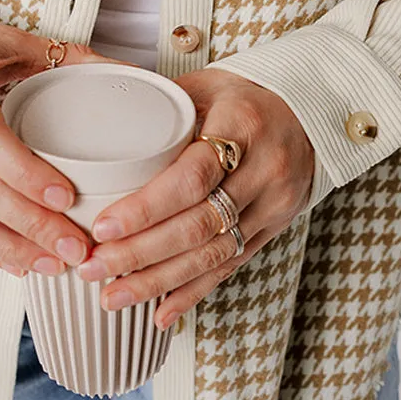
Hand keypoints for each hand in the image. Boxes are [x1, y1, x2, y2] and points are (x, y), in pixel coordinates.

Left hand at [74, 66, 314, 329]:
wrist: (308, 110)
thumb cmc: (244, 95)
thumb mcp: (205, 86)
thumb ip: (160, 112)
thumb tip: (96, 130)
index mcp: (243, 127)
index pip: (192, 177)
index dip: (146, 208)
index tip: (102, 228)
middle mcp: (264, 170)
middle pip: (198, 225)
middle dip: (140, 254)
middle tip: (92, 268)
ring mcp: (273, 205)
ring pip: (212, 255)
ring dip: (158, 282)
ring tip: (113, 296)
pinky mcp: (273, 229)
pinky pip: (230, 268)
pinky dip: (192, 293)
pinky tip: (160, 313)